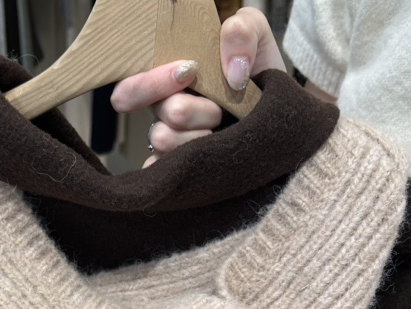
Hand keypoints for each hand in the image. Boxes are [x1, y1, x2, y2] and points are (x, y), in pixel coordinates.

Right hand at [111, 8, 284, 166]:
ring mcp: (173, 147)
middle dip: (195, 109)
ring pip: (166, 142)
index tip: (190, 72)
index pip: (131, 88)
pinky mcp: (184, 175)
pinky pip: (171, 176)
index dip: (152, 82)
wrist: (279, 115)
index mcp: (167, 81)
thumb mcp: (255, 34)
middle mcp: (164, 114)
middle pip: (160, 114)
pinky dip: (189, 169)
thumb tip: (232, 71)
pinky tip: (209, 159)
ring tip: (223, 129)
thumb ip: (241, 31)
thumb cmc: (259, 72)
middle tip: (219, 108)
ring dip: (202, 135)